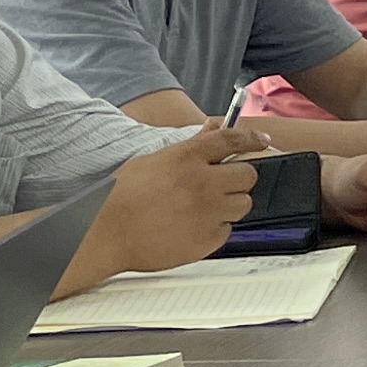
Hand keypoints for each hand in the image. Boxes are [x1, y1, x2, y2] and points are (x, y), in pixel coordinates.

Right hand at [97, 119, 263, 275]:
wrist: (105, 233)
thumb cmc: (121, 197)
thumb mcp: (153, 161)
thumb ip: (190, 146)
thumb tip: (212, 127)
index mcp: (187, 158)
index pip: (232, 140)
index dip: (251, 139)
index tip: (261, 141)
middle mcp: (203, 183)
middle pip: (248, 176)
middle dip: (238, 179)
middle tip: (221, 185)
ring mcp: (208, 212)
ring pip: (243, 204)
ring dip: (229, 205)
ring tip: (202, 209)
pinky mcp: (208, 239)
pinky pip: (227, 230)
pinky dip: (215, 229)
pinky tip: (192, 227)